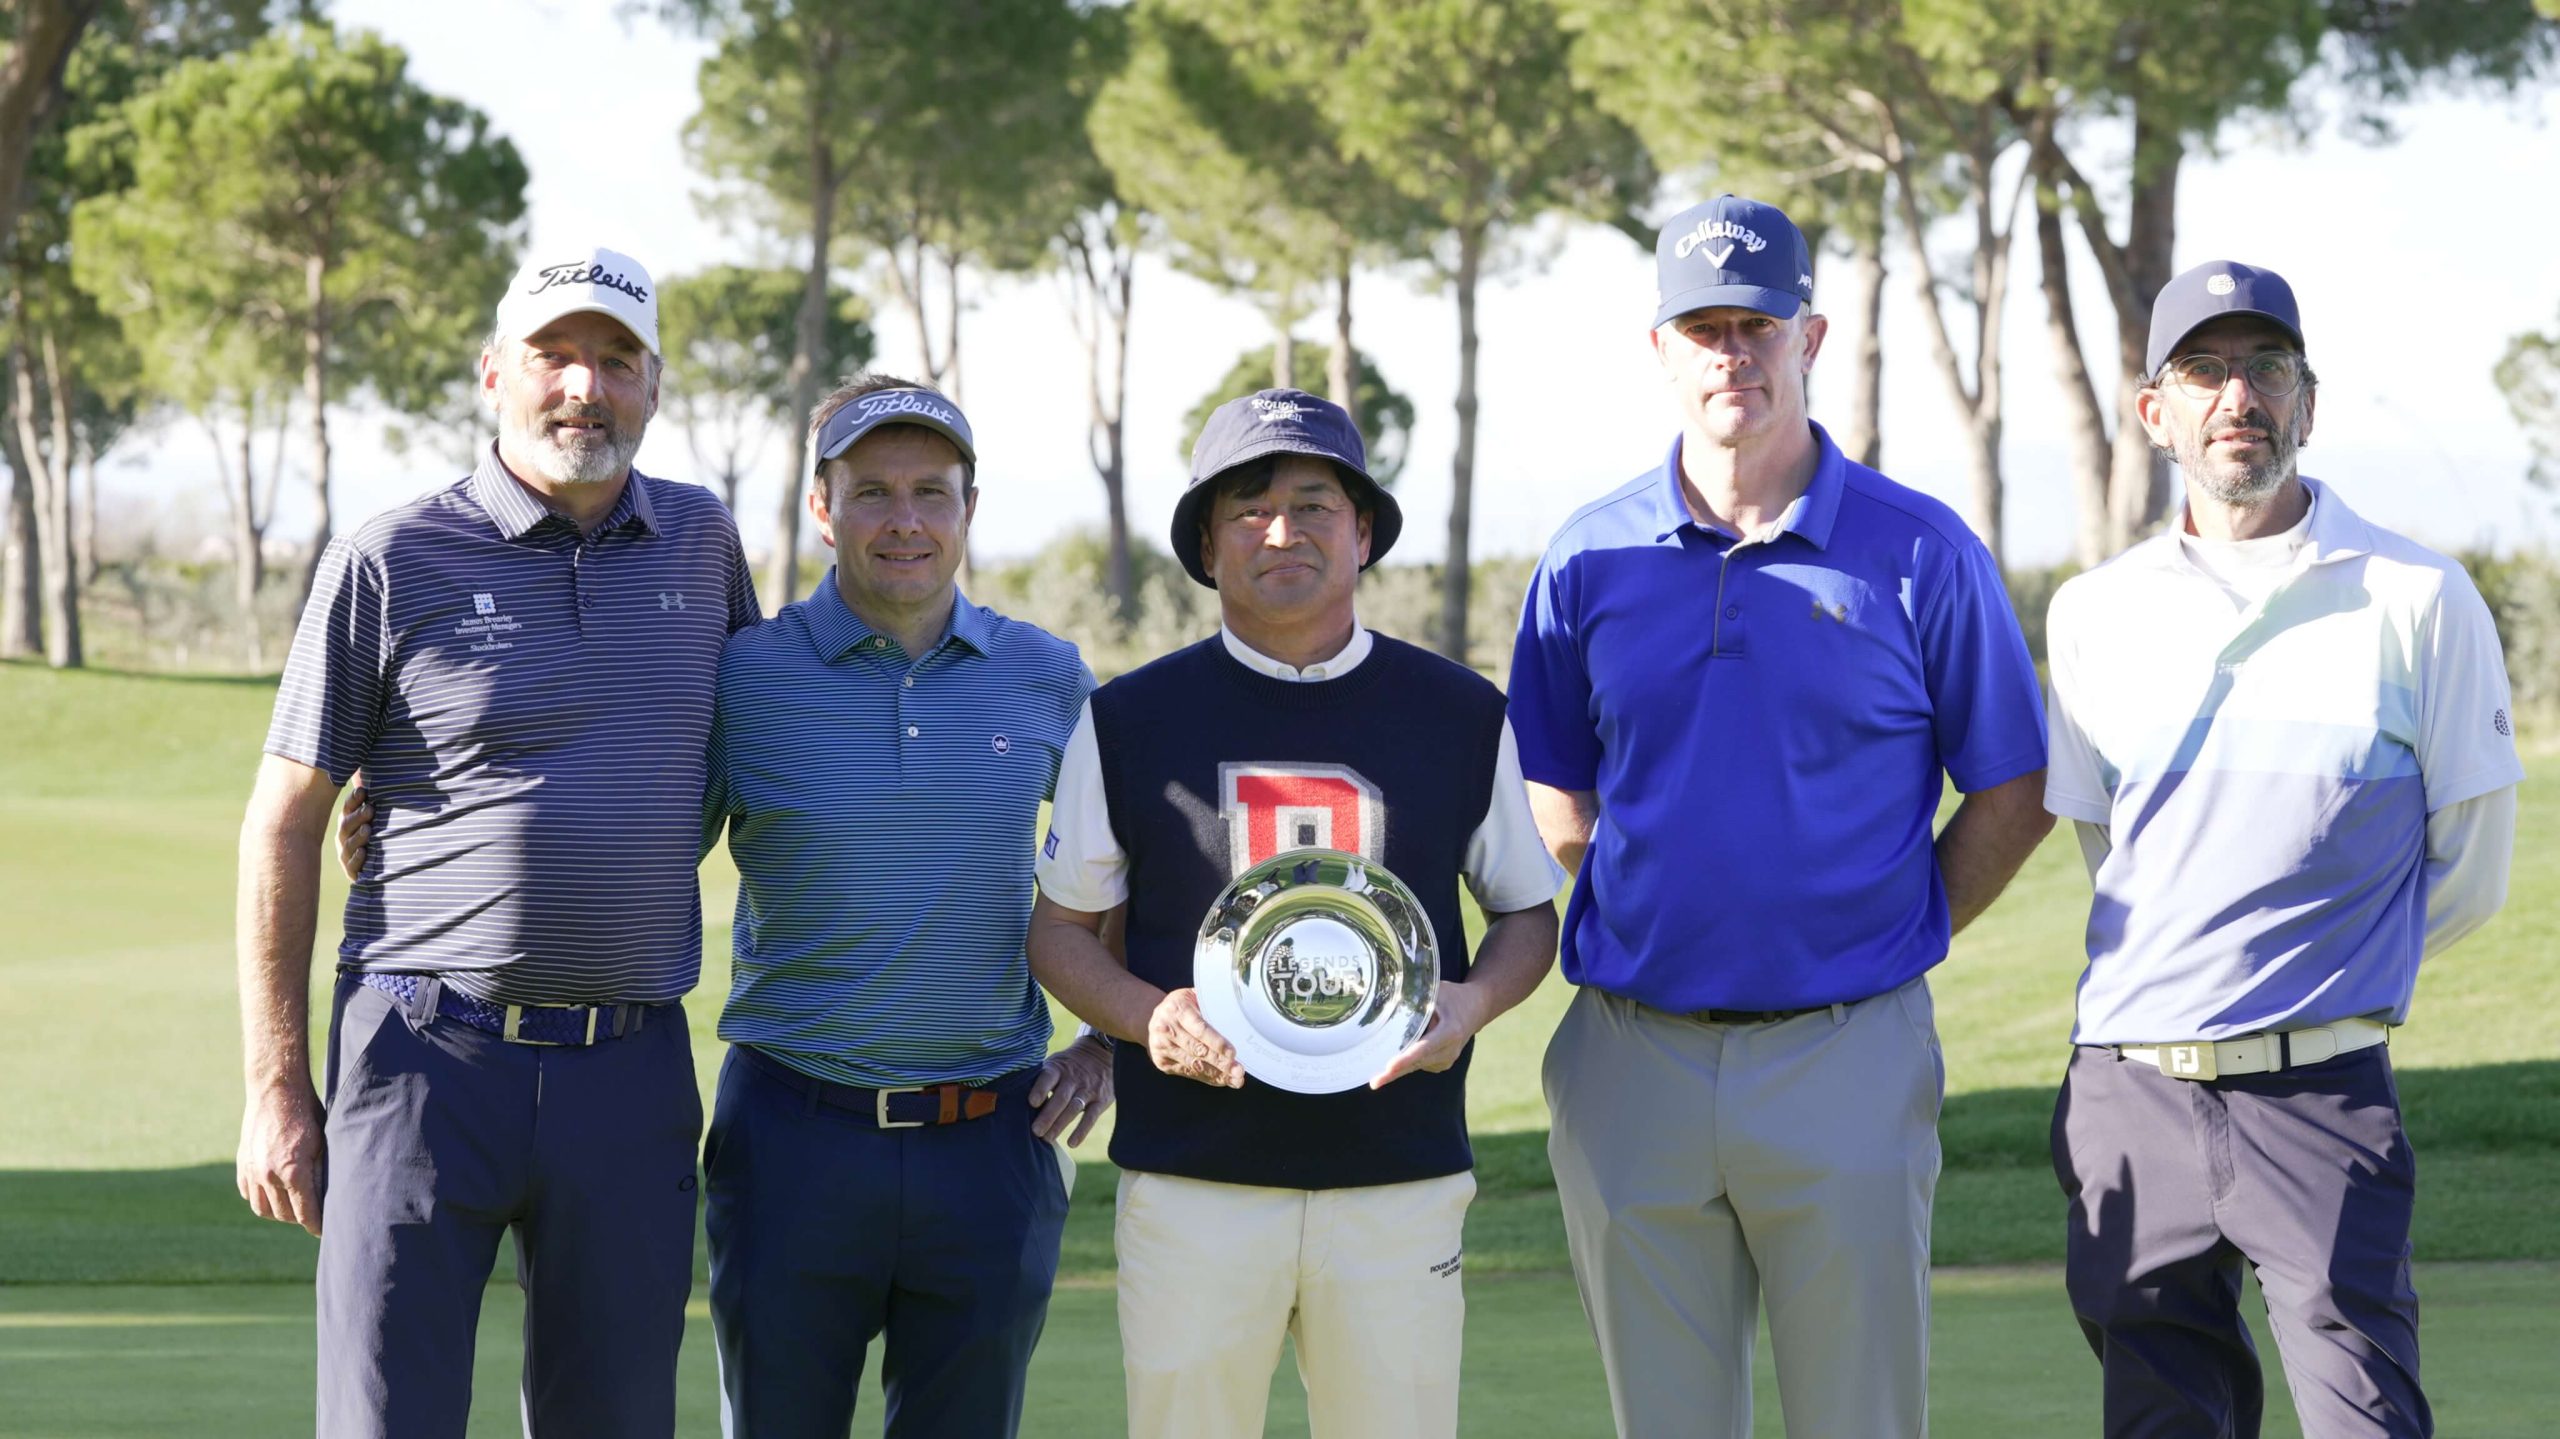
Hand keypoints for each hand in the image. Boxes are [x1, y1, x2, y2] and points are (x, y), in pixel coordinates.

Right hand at [237, 1084, 326, 1236]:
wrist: (276, 1091)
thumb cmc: (308, 1114)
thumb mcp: (323, 1143)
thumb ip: (322, 1172)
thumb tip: (329, 1197)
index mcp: (294, 1172)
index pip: (305, 1212)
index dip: (316, 1225)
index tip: (324, 1231)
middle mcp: (269, 1176)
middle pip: (284, 1215)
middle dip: (300, 1219)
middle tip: (312, 1216)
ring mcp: (252, 1171)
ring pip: (263, 1209)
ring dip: (279, 1213)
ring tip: (293, 1208)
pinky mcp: (242, 1164)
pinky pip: (249, 1194)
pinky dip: (261, 1199)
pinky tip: (274, 1194)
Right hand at [335, 773, 371, 881]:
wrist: (381, 870)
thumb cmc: (381, 836)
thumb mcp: (377, 817)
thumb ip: (374, 800)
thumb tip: (375, 777)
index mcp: (349, 822)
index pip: (348, 809)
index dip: (353, 801)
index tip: (363, 792)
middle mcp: (345, 837)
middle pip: (346, 825)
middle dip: (357, 817)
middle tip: (370, 809)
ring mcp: (347, 855)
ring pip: (348, 845)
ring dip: (358, 836)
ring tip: (368, 829)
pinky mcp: (354, 872)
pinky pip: (352, 867)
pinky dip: (358, 859)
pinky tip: (364, 852)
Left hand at [1030, 1035, 1114, 1145]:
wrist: (1100, 1053)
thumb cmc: (1068, 1065)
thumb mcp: (1055, 1064)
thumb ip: (1041, 1080)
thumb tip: (1017, 1102)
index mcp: (1058, 1068)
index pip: (1048, 1077)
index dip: (1041, 1089)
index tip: (1032, 1103)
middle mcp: (1073, 1078)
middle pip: (1061, 1097)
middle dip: (1048, 1115)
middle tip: (1036, 1131)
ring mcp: (1088, 1090)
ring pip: (1074, 1108)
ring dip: (1060, 1125)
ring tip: (1048, 1139)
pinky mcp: (1101, 1101)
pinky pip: (1091, 1117)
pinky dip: (1081, 1131)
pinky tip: (1071, 1143)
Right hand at [1148, 989, 1242, 1088]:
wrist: (1155, 1017)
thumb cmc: (1183, 1006)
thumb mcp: (1194, 997)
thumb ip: (1212, 1006)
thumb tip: (1240, 1015)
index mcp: (1176, 1008)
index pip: (1200, 1028)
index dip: (1217, 1042)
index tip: (1233, 1053)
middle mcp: (1166, 1027)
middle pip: (1197, 1049)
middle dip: (1220, 1062)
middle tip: (1239, 1070)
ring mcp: (1161, 1046)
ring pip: (1193, 1064)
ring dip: (1216, 1074)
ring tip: (1235, 1079)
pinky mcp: (1161, 1061)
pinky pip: (1187, 1072)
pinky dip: (1207, 1077)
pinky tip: (1221, 1079)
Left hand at [1370, 978, 1492, 1088]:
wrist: (1476, 1008)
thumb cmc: (1453, 996)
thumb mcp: (1437, 992)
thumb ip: (1416, 1000)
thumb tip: (1387, 1003)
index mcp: (1450, 1031)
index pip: (1424, 1047)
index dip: (1406, 1057)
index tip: (1390, 1067)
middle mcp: (1450, 1049)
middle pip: (1417, 1062)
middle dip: (1394, 1073)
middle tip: (1375, 1082)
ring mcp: (1448, 1059)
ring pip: (1416, 1065)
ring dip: (1397, 1069)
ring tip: (1378, 1075)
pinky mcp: (1442, 1064)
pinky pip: (1419, 1064)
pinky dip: (1406, 1062)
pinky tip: (1397, 1056)